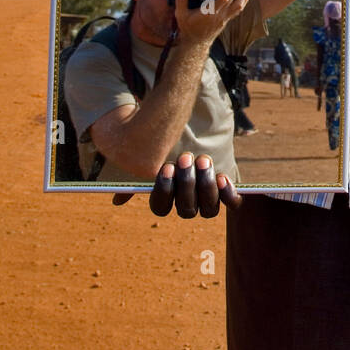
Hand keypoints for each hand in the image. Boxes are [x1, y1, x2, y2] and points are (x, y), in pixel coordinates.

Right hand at [112, 153, 241, 216]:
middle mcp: (187, 206)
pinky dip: (228, 194)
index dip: (163, 190)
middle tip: (185, 158)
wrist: (199, 139)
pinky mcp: (227, 193)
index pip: (160, 208)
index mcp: (167, 201)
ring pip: (208, 209)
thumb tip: (117, 201)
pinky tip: (222, 177)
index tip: (165, 167)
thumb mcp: (154, 160)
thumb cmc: (172, 152)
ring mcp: (208, 201)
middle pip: (186, 209)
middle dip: (186, 184)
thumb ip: (137, 179)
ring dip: (205, 185)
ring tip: (203, 160)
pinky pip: (231, 203)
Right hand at [173, 0, 249, 44]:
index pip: (222, 0)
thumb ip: (180, 1)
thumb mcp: (181, 15)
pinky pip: (238, 9)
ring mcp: (225, 18)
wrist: (196, 42)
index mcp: (209, 13)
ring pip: (239, 5)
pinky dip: (244, 0)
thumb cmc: (188, 28)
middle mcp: (219, 15)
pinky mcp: (227, 19)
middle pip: (232, 0)